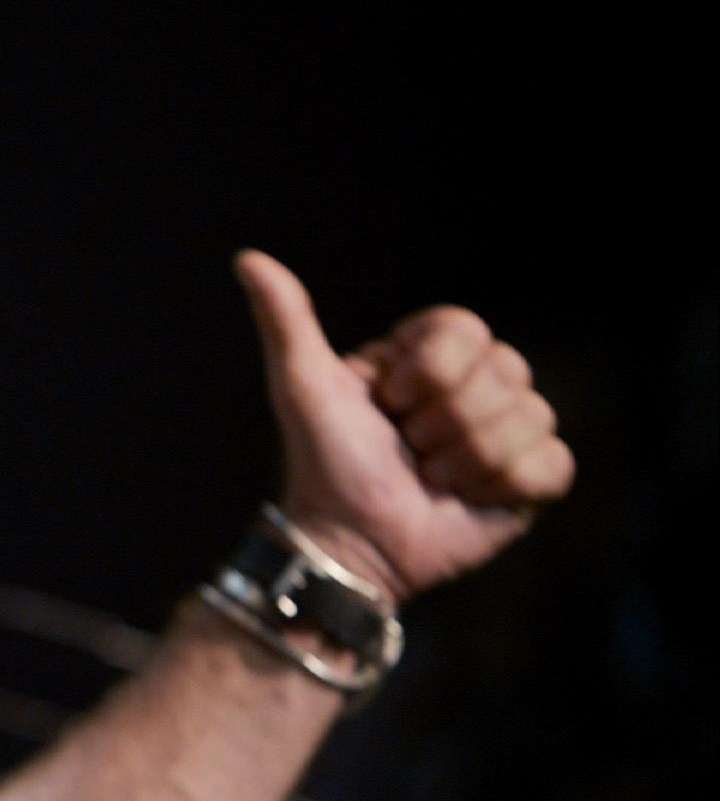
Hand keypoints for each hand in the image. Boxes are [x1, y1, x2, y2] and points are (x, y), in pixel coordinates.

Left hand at [236, 249, 573, 602]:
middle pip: (506, 368)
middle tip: (408, 447)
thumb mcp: (302, 384)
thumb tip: (247, 259)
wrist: (349, 542)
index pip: (467, 327)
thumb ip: (285, 318)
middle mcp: (473, 387)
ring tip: (430, 478)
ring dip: (468, 458)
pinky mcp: (532, 482)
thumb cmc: (324, 462)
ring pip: (531, 414)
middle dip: (445, 418)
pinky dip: (505, 485)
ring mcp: (507, 433)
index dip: (432, 368)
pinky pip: (553, 462)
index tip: (388, 400)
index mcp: (427, 357)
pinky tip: (468, 501)